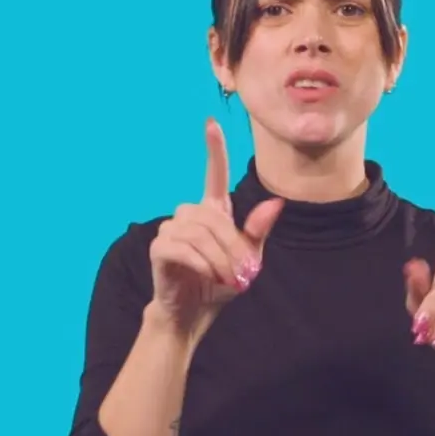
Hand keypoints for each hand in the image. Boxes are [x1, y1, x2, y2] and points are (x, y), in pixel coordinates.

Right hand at [145, 118, 285, 335]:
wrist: (193, 312)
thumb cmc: (220, 283)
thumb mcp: (248, 260)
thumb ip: (258, 232)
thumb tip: (275, 203)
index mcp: (213, 213)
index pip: (214, 175)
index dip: (214, 149)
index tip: (211, 123)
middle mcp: (189, 215)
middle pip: (212, 216)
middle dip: (231, 245)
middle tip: (243, 274)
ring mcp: (171, 230)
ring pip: (198, 233)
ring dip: (218, 258)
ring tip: (228, 279)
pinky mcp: (159, 248)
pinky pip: (182, 247)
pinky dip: (201, 263)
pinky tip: (209, 276)